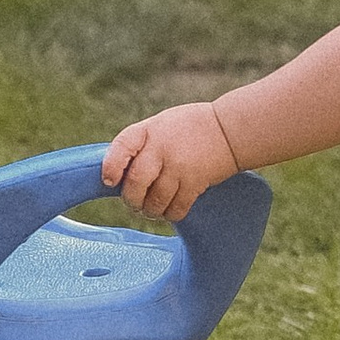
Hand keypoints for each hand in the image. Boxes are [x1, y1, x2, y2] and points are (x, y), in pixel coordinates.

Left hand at [102, 100, 240, 221]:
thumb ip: (141, 146)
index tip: (110, 181)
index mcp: (149, 130)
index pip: (121, 147)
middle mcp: (162, 148)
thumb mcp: (161, 125)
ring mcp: (179, 166)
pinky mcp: (195, 183)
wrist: (229, 130)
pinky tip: (170, 209)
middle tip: (134, 203)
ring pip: (154, 201)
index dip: (111, 167)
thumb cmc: (190, 128)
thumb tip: (119, 177)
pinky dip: (170, 214)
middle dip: (131, 199)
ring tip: (152, 209)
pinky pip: (176, 209)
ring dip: (150, 211)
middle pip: (135, 183)